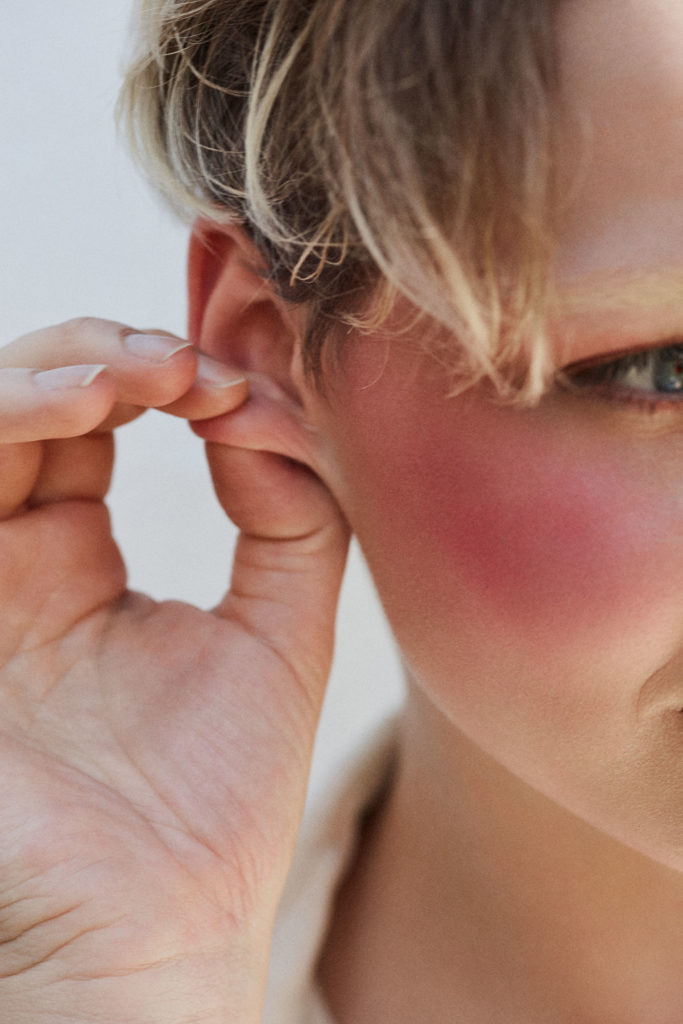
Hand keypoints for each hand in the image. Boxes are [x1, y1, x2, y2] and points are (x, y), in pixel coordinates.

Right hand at [0, 319, 348, 1021]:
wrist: (153, 934)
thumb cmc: (210, 805)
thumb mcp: (280, 635)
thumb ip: (287, 517)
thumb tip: (261, 408)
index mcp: (77, 567)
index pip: (104, 423)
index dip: (171, 370)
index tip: (250, 355)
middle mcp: (11, 561)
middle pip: (37, 401)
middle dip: (113, 352)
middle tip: (196, 357)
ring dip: (66, 367)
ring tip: (158, 367)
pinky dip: (15, 416)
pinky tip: (96, 402)